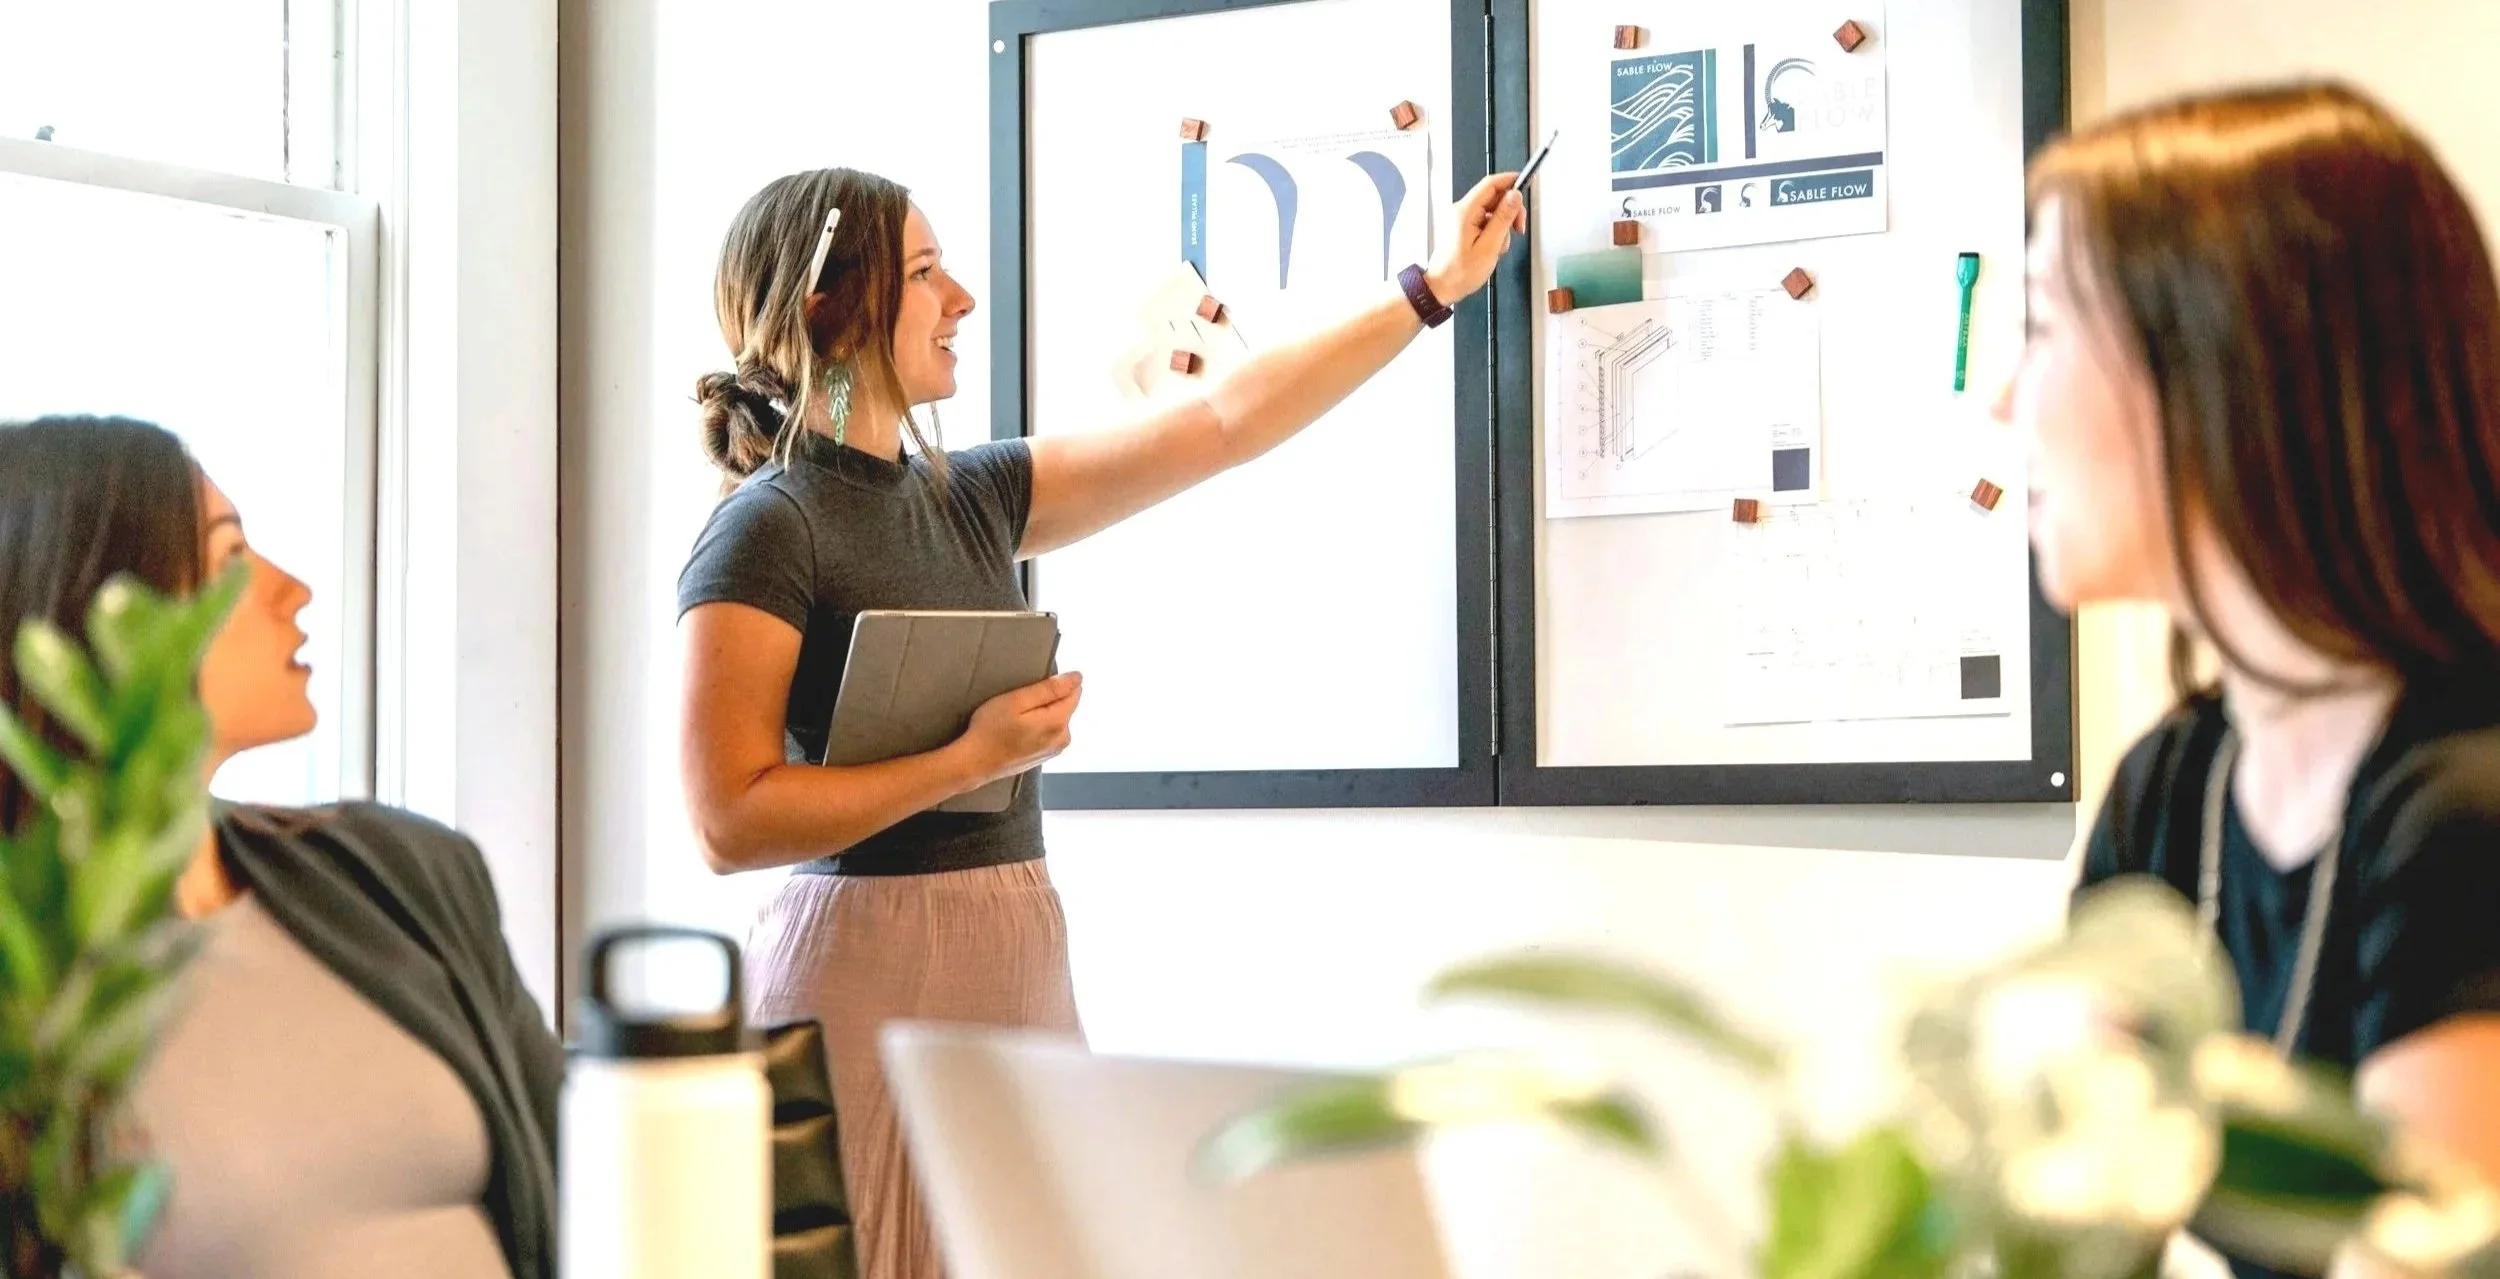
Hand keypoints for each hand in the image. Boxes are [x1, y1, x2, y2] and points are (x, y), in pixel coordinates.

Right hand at [956, 671, 1083, 787]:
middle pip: (1065, 705)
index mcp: (1058, 722)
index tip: (1033, 689)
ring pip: (1056, 718)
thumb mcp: (1016, 700)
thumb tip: (1077, 678)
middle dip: (1047, 700)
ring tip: (1016, 719)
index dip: (1055, 683)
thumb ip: (1049, 688)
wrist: (975, 763)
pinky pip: (1048, 731)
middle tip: (1019, 705)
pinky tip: (1017, 731)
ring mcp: (1054, 749)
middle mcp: (1063, 738)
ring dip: (1041, 713)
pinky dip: (1036, 727)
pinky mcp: (1045, 755)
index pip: (1074, 691)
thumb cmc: (990, 731)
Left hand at [1425, 172, 1526, 304]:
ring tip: (1499, 246)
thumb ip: (1503, 219)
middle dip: (1510, 210)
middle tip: (1518, 228)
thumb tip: (1514, 196)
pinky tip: (1493, 247)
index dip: (1510, 181)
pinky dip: (1494, 231)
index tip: (1525, 183)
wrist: (1441, 287)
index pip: (1490, 184)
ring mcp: (1461, 218)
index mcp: (1465, 212)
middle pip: (1494, 197)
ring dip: (1502, 225)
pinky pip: (1485, 221)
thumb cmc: (1460, 272)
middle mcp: (1461, 211)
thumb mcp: (1489, 246)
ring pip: (1492, 210)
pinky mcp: (1463, 226)